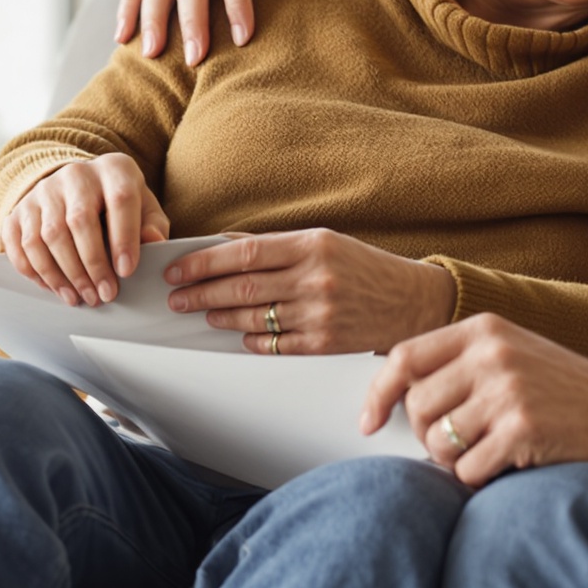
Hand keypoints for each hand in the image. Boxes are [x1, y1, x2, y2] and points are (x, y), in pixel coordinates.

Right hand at [0, 153, 170, 305]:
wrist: (78, 187)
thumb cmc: (118, 204)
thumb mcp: (144, 208)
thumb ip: (152, 225)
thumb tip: (154, 242)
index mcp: (113, 169)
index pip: (120, 200)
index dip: (124, 238)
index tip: (127, 272)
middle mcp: (75, 174)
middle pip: (78, 221)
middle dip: (92, 265)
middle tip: (103, 294)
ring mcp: (43, 191)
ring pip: (47, 236)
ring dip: (63, 274)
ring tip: (80, 297)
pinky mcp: (20, 209)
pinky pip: (20, 243)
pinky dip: (35, 271)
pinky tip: (53, 287)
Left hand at [164, 228, 454, 354]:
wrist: (410, 301)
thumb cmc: (363, 268)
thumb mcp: (324, 242)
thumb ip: (276, 247)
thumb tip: (223, 248)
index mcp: (312, 245)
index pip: (243, 253)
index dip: (203, 262)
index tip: (176, 270)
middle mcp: (315, 278)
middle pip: (241, 287)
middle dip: (201, 293)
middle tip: (177, 298)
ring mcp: (320, 313)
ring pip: (253, 318)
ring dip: (220, 317)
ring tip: (202, 314)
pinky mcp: (325, 344)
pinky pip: (274, 345)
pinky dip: (251, 341)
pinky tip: (239, 336)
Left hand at [361, 315, 587, 487]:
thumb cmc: (563, 388)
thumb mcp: (512, 352)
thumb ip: (460, 363)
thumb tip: (395, 397)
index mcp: (484, 329)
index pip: (404, 358)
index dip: (378, 394)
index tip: (368, 422)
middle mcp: (492, 355)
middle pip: (417, 408)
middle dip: (428, 435)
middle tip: (460, 441)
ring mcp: (507, 392)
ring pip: (438, 443)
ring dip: (456, 459)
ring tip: (489, 450)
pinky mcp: (521, 431)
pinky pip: (467, 470)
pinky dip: (479, 477)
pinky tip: (507, 463)